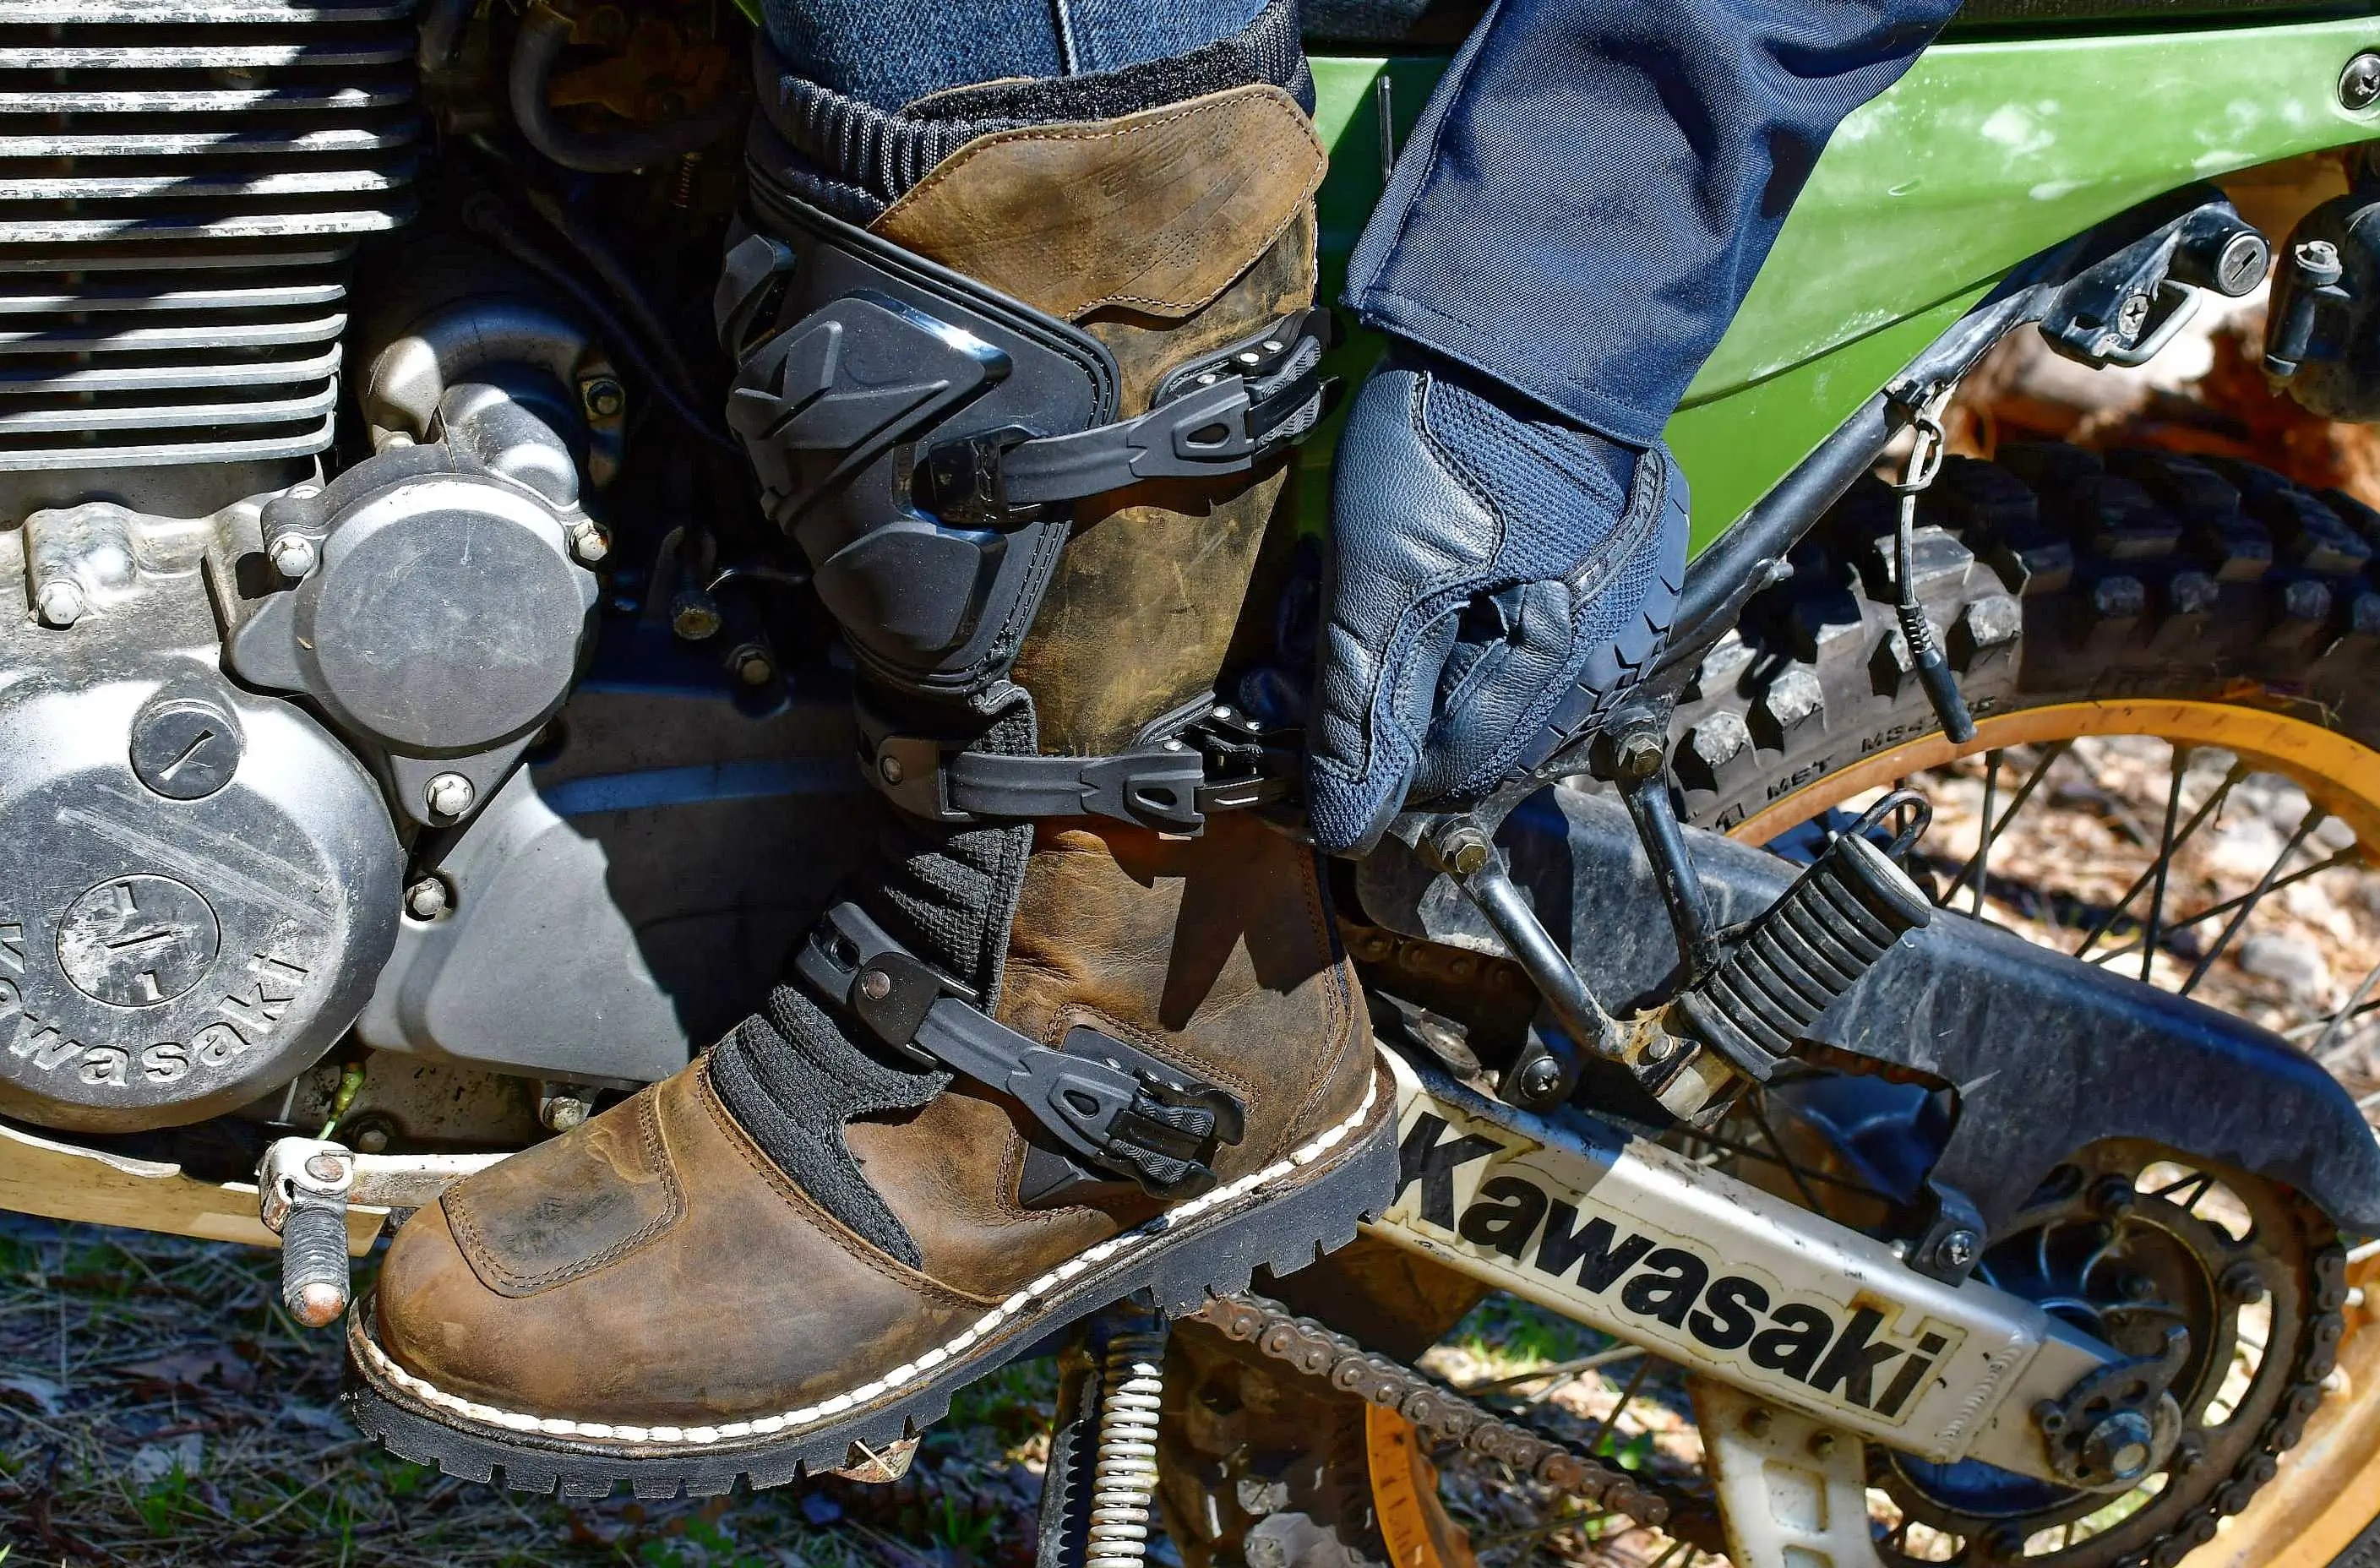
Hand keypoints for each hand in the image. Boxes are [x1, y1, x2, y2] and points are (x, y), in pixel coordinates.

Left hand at [1304, 350, 1688, 853]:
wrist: (1523, 314)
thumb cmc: (1456, 435)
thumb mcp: (1381, 581)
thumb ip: (1364, 713)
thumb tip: (1346, 829)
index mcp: (1557, 677)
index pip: (1442, 775)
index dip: (1354, 752)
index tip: (1286, 703)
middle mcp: (1603, 659)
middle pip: (1465, 732)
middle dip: (1372, 695)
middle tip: (1304, 632)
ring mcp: (1611, 609)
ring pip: (1485, 680)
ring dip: (1404, 654)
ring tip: (1346, 587)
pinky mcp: (1602, 564)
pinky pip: (1516, 626)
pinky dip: (1449, 613)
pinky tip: (1410, 566)